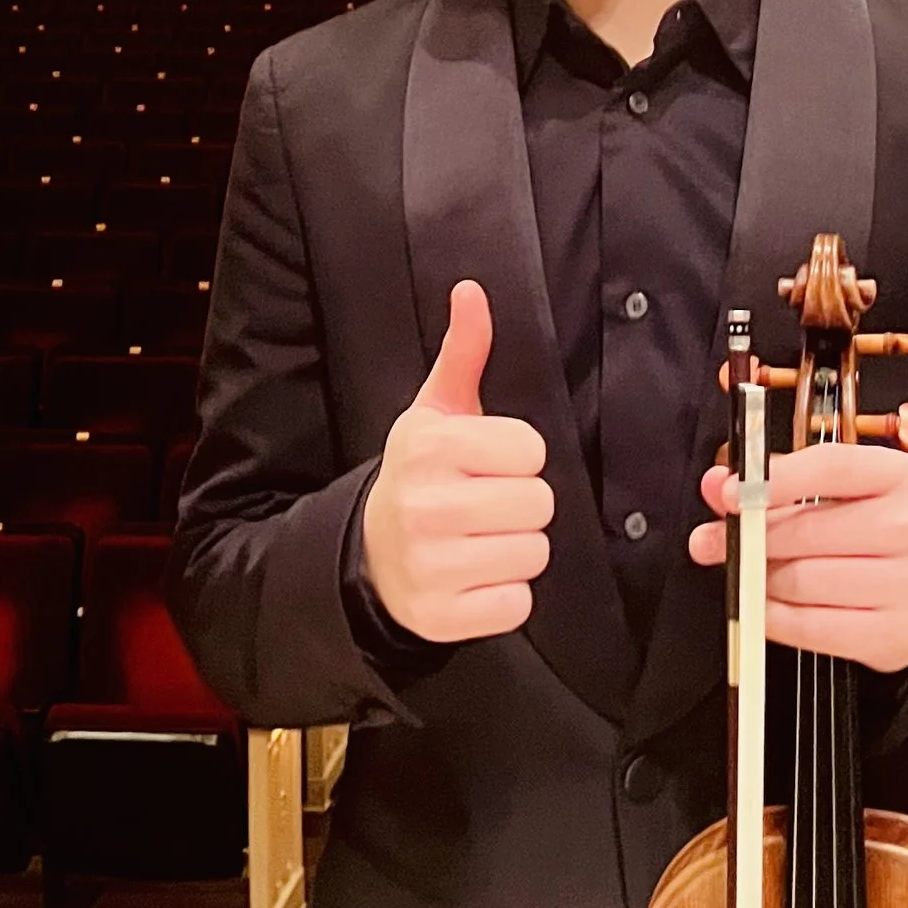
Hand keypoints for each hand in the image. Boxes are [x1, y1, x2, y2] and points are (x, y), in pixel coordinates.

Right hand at [361, 279, 554, 644]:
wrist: (369, 553)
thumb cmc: (420, 475)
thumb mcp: (434, 411)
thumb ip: (464, 352)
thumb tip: (472, 291)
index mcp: (428, 446)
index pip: (530, 449)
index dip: (518, 457)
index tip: (489, 464)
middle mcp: (425, 505)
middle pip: (539, 503)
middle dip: (523, 505)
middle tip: (489, 506)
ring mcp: (430, 565)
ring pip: (533, 553)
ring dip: (518, 550)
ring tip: (483, 539)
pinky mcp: (440, 616)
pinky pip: (517, 605)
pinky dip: (506, 597)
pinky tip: (477, 578)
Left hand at [688, 441, 907, 674]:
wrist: (907, 589)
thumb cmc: (861, 535)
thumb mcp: (826, 494)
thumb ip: (770, 486)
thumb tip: (717, 485)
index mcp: (899, 477)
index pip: (832, 466)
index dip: (775, 479)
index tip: (730, 493)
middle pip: (810, 530)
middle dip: (751, 538)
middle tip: (712, 542)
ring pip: (804, 581)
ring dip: (762, 580)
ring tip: (749, 575)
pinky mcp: (895, 631)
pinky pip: (811, 627)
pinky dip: (775, 618)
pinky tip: (765, 607)